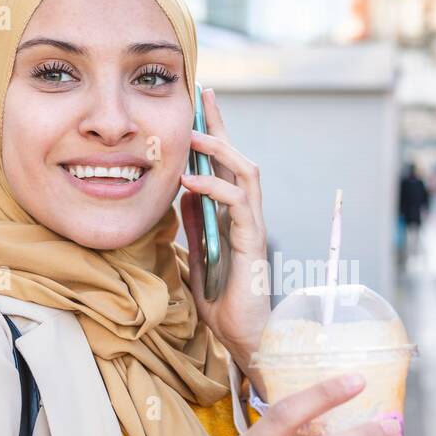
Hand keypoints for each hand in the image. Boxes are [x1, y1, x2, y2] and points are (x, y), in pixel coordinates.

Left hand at [178, 87, 270, 382]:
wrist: (245, 338)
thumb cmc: (224, 303)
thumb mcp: (198, 255)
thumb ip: (194, 224)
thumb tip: (182, 191)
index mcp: (232, 217)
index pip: (225, 166)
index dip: (216, 132)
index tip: (202, 101)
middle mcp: (247, 216)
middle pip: (239, 158)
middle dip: (222, 126)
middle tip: (204, 97)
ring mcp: (253, 227)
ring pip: (246, 173)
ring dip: (220, 150)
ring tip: (194, 137)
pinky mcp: (253, 243)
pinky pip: (237, 205)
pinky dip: (214, 188)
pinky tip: (190, 182)